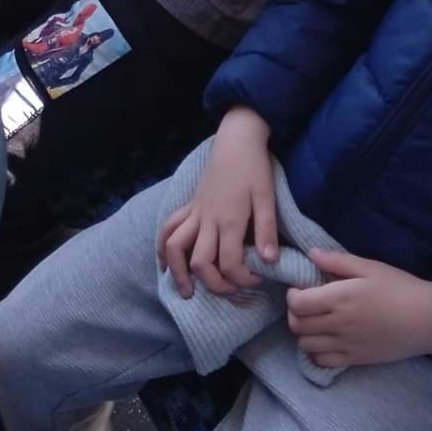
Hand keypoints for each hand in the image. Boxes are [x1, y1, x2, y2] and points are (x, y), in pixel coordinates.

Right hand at [156, 107, 277, 298]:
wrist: (237, 139)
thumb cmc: (255, 167)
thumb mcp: (267, 196)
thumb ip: (266, 229)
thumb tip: (269, 261)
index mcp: (230, 220)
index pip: (229, 263)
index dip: (241, 279)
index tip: (255, 279)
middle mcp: (208, 220)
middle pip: (199, 262)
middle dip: (213, 284)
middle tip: (230, 290)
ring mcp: (195, 212)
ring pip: (175, 248)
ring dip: (178, 272)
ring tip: (187, 291)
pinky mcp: (190, 205)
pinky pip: (169, 227)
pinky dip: (163, 248)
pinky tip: (165, 263)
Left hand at [287, 249, 431, 368]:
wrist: (428, 319)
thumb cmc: (400, 287)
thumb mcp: (371, 267)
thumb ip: (338, 261)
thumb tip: (311, 253)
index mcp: (339, 298)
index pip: (298, 303)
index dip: (292, 295)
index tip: (300, 288)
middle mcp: (337, 324)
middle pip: (297, 325)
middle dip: (295, 313)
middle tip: (306, 304)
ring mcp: (345, 345)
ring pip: (305, 345)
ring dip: (304, 332)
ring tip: (316, 321)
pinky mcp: (354, 360)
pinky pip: (322, 361)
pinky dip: (316, 352)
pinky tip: (326, 340)